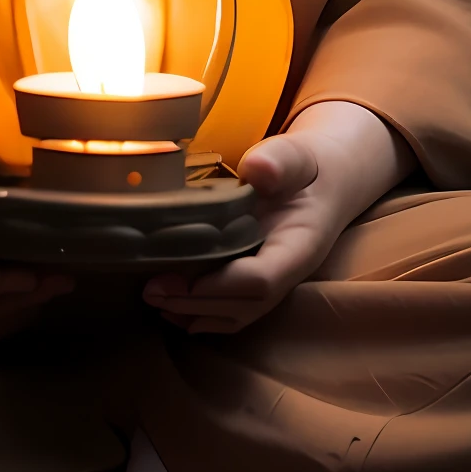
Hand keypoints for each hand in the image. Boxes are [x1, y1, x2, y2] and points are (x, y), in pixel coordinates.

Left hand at [143, 99, 413, 335]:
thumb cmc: (303, 168)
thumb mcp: (293, 155)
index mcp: (300, 246)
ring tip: (154, 298)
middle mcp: (289, 274)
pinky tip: (170, 308)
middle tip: (150, 290)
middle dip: (195, 303)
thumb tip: (256, 169)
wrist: (319, 183)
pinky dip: (200, 316)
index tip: (177, 276)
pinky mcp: (258, 285)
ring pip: (237, 315)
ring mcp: (275, 284)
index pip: (262, 280)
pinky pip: (233, 312)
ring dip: (193, 314)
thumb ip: (278, 160)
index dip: (219, 285)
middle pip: (244, 305)